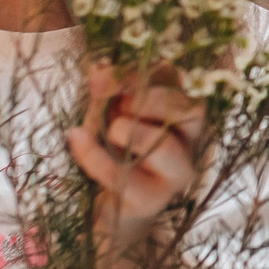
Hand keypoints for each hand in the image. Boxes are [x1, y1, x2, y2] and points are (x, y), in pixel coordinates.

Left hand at [68, 65, 202, 245]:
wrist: (110, 198)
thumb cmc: (117, 144)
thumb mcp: (112, 107)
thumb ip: (109, 87)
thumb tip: (98, 68)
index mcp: (187, 111)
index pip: (182, 81)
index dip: (146, 73)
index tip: (108, 74)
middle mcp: (191, 142)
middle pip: (191, 111)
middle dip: (148, 101)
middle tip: (120, 105)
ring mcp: (175, 175)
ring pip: (166, 148)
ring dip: (131, 131)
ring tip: (111, 129)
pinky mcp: (150, 200)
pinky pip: (124, 176)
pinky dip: (94, 156)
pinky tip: (76, 137)